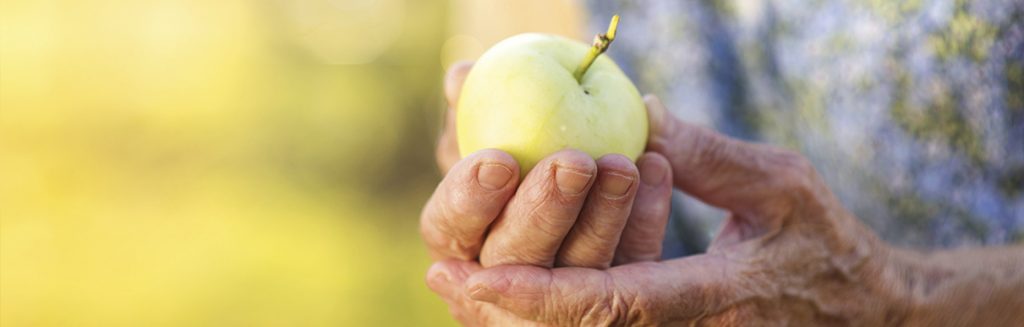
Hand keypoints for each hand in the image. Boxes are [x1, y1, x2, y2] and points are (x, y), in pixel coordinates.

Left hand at [428, 95, 906, 324]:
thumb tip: (634, 113)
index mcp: (711, 299)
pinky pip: (595, 319)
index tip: (471, 273)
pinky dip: (544, 294)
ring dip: (511, 302)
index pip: (609, 304)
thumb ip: (705, 154)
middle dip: (500, 308)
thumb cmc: (825, 241)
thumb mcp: (778, 183)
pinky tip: (503, 268)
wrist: (860, 312)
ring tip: (454, 266)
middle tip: (442, 268)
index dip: (534, 294)